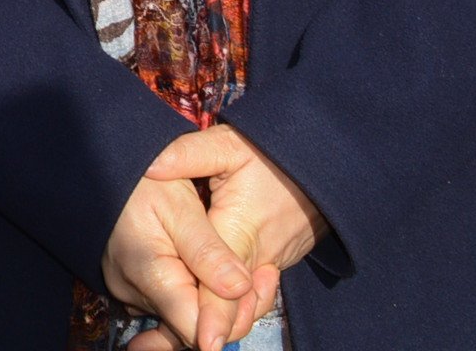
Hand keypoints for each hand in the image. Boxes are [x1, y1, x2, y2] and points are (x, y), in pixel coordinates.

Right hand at [105, 169, 260, 350]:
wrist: (99, 168)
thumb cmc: (142, 181)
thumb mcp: (180, 204)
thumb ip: (208, 251)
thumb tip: (239, 290)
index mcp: (148, 275)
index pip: (196, 331)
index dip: (231, 316)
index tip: (257, 286)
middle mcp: (135, 292)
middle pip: (191, 326)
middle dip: (227, 306)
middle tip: (259, 273)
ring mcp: (130, 291)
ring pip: (182, 315)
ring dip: (211, 298)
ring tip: (236, 265)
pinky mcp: (131, 286)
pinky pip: (169, 303)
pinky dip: (193, 292)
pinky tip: (209, 268)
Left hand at [142, 125, 325, 341]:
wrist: (324, 164)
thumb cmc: (274, 153)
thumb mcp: (229, 145)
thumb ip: (188, 155)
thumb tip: (151, 167)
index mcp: (241, 229)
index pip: (224, 285)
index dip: (212, 316)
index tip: (202, 343)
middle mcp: (257, 256)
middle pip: (232, 307)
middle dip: (208, 332)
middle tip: (173, 346)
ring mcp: (268, 264)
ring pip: (244, 308)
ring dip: (219, 326)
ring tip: (177, 341)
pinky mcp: (271, 265)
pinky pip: (251, 298)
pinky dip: (232, 312)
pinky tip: (209, 325)